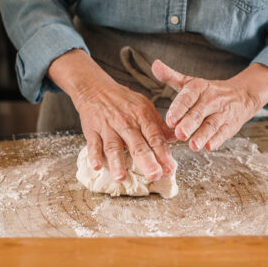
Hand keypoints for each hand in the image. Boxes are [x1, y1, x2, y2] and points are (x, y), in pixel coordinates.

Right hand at [48, 49, 175, 181]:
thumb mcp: (144, 106)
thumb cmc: (122, 100)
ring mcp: (107, 127)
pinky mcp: (91, 131)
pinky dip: (93, 156)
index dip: (163, 154)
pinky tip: (97, 167)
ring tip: (121, 179)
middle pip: (137, 144)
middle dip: (146, 161)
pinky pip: (93, 144)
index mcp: (142, 116)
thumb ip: (159, 125)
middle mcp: (125, 122)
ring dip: (117, 163)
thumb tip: (176, 138)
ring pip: (113, 147)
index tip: (170, 169)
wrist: (95, 88)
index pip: (154, 138)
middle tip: (154, 175)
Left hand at [151, 60, 267, 150]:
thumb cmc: (209, 92)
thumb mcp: (190, 82)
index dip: (178, 109)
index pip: (187, 98)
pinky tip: (208, 147)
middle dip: (189, 124)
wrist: (242, 95)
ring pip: (211, 125)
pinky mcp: (230, 126)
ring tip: (193, 145)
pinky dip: (216, 140)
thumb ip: (171, 77)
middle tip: (179, 134)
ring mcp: (222, 114)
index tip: (170, 120)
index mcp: (199, 88)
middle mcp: (211, 100)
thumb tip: (155, 65)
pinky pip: (223, 133)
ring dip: (202, 136)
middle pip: (198, 113)